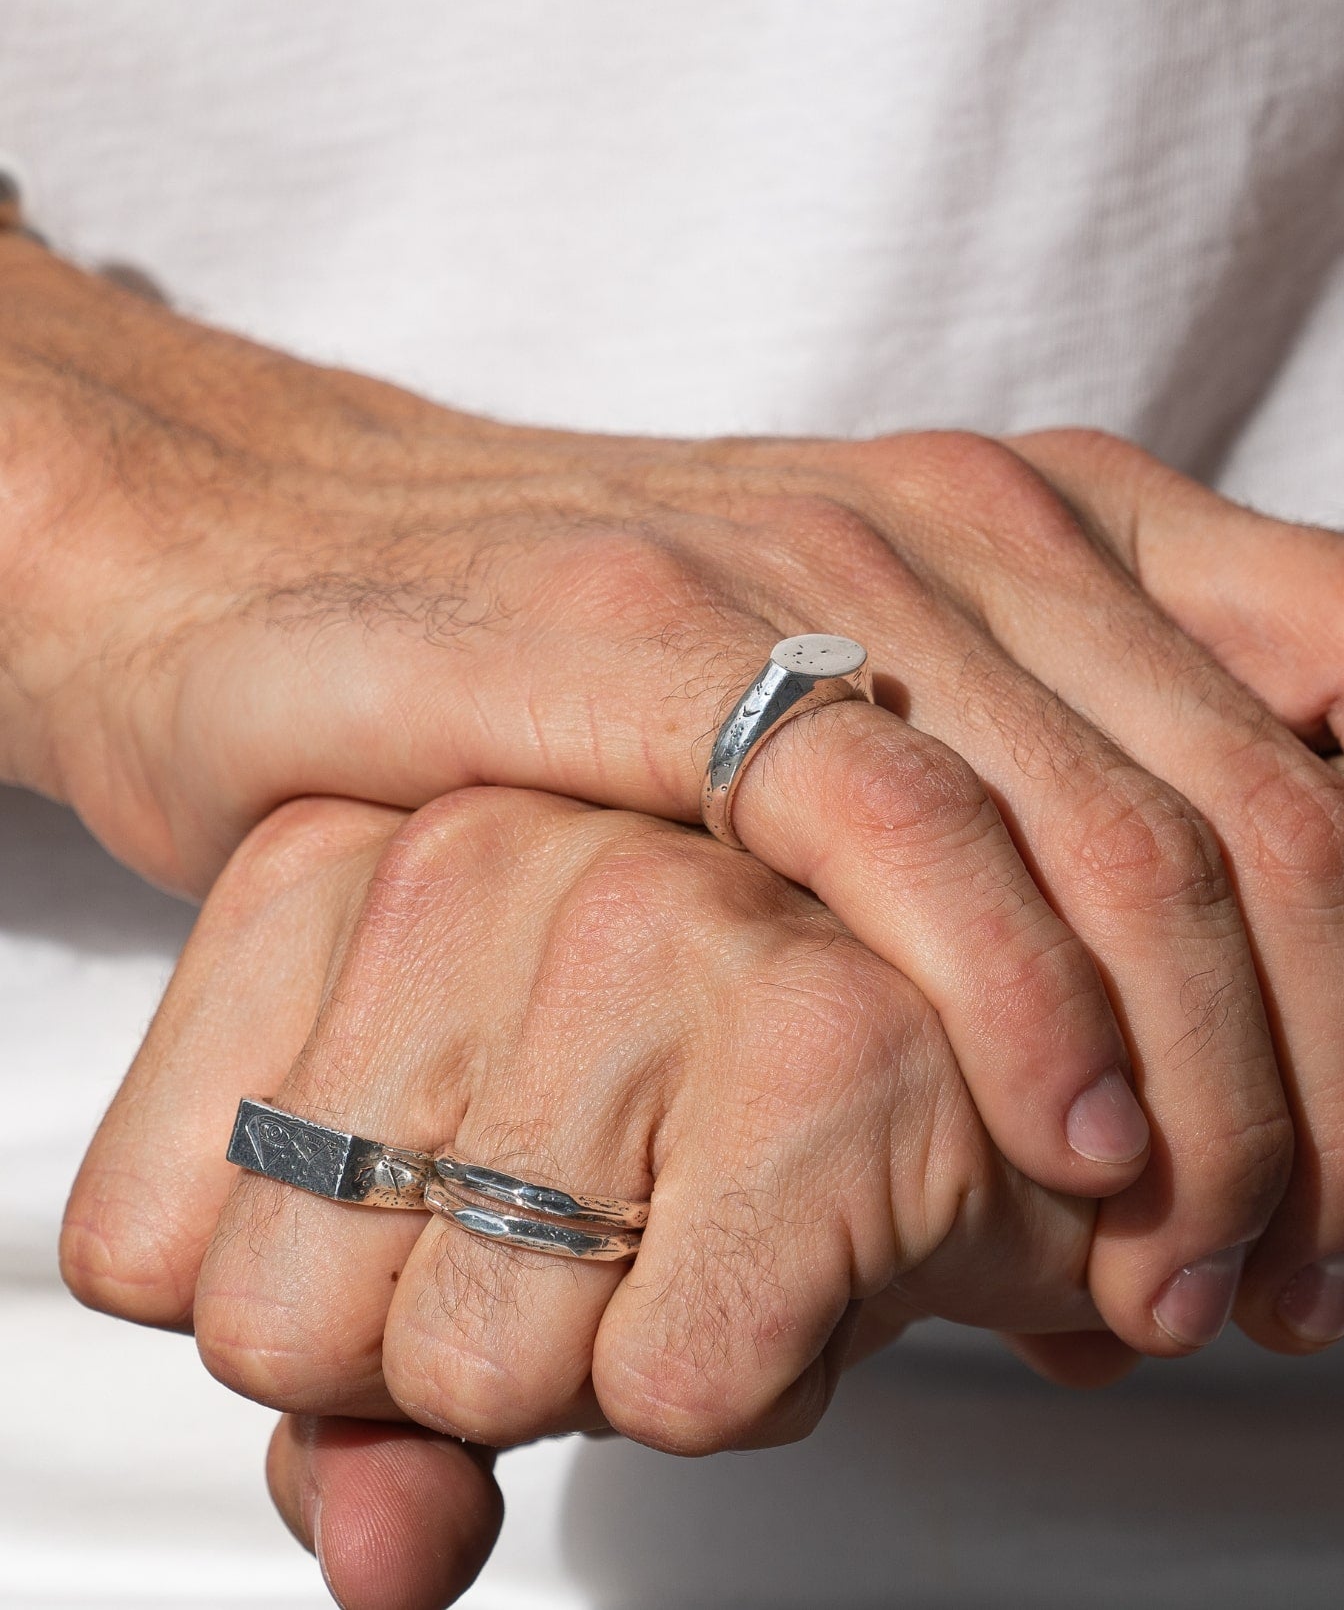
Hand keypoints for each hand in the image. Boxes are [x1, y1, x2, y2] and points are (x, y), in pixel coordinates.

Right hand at [12, 236, 1343, 1352]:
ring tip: (1194, 1280)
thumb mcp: (851, 714)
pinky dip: (1024, 1004)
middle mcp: (965, 518)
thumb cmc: (568, 675)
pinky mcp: (654, 635)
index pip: (1337, 708)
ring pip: (1124, 835)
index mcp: (1049, 520)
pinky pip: (903, 830)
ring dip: (1214, 1095)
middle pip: (1265, 814)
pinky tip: (1073, 1148)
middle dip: (1332, 1082)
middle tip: (1301, 1282)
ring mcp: (813, 564)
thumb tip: (1169, 1100)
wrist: (274, 558)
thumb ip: (1030, 822)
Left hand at [65, 788, 1139, 1602]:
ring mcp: (645, 920)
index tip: (447, 1241)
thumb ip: (362, 1409)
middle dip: (458, 1356)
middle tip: (602, 1241)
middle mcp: (474, 850)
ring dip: (612, 1371)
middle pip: (292, 1319)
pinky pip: (673, 1384)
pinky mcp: (813, 1039)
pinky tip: (814, 1247)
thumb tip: (370, 1562)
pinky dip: (751, 1381)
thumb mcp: (466, 1244)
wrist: (1000, 1052)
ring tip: (710, 1229)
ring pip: (478, 1364)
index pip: (150, 1249)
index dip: (318, 1316)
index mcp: (338, 865)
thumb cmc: (722, 1128)